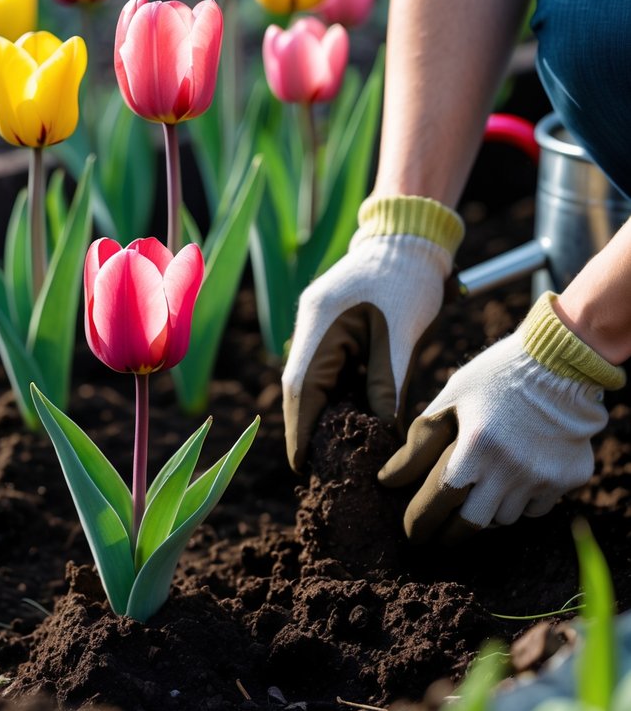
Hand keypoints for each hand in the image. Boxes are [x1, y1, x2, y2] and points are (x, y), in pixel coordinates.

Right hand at [282, 195, 462, 469]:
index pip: (301, 389)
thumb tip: (379, 436)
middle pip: (300, 389)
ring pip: (312, 380)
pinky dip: (335, 394)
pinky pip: (325, 367)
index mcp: (320, 325)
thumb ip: (386, 387)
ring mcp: (317, 323)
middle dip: (308, 429)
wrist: (410, 241)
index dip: (300, 431)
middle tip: (321, 470)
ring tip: (335, 453)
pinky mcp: (330, 325)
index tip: (304, 467)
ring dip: (321, 413)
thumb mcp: (401, 340)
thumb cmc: (409, 283)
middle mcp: (310, 325)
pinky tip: (350, 418)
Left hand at [378, 292, 624, 542]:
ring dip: (486, 512)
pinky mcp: (569, 479)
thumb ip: (419, 442)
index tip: (410, 532)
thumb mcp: (451, 398)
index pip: (438, 501)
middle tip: (436, 536)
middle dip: (448, 534)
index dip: (419, 521)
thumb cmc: (496, 377)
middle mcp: (511, 468)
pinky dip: (520, 502)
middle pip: (471, 523)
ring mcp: (543, 477)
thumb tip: (387, 481)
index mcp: (475, 445)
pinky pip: (536, 508)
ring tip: (478, 492)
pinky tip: (515, 478)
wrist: (562, 364)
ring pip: (505, 518)